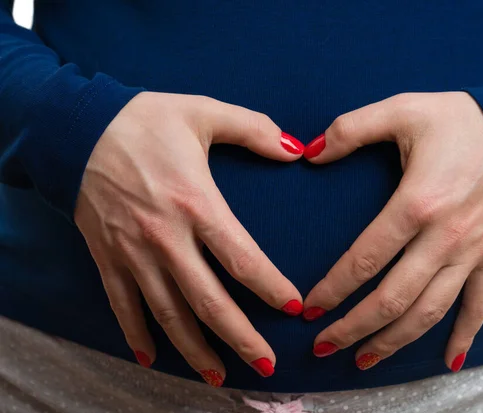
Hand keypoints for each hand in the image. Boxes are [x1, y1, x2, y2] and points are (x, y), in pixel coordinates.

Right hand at [75, 92, 304, 385]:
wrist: (76, 127)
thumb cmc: (144, 119)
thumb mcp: (203, 112)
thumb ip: (254, 129)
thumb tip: (297, 150)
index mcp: (195, 202)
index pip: (241, 258)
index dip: (270, 287)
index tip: (294, 308)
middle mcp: (165, 237)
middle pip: (208, 301)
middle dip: (240, 338)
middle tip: (267, 366)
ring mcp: (133, 252)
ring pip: (168, 314)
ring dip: (195, 350)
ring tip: (220, 376)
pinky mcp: (108, 257)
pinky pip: (123, 306)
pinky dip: (137, 335)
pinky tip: (152, 359)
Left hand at [302, 92, 482, 371]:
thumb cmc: (460, 120)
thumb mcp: (402, 109)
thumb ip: (350, 129)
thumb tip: (308, 152)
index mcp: (416, 203)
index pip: (364, 260)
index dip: (333, 289)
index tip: (309, 310)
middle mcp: (444, 238)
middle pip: (392, 298)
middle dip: (354, 328)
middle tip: (323, 346)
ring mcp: (472, 252)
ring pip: (429, 311)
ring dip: (394, 340)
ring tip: (363, 360)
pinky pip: (479, 305)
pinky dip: (463, 335)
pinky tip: (448, 361)